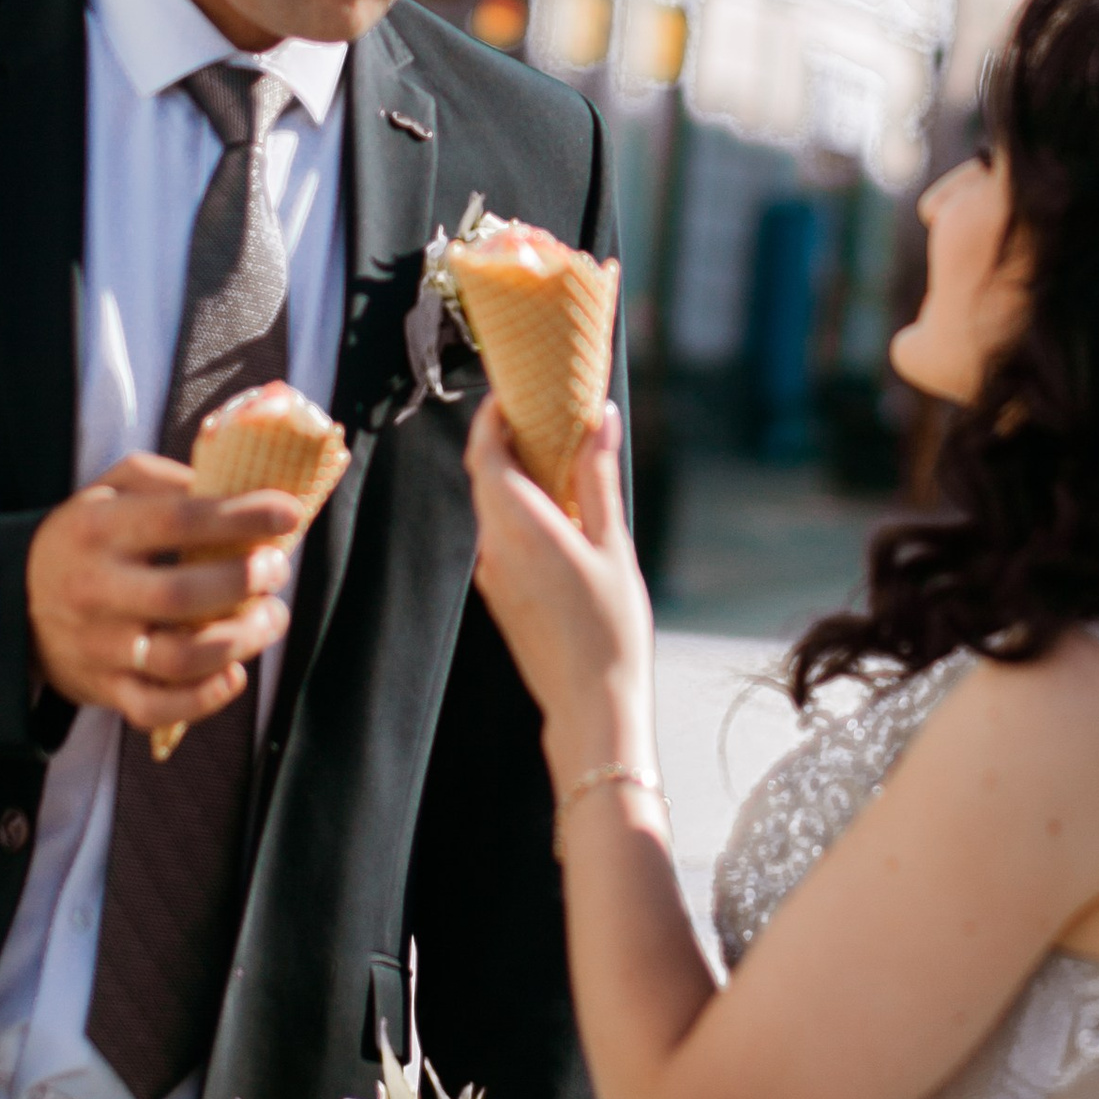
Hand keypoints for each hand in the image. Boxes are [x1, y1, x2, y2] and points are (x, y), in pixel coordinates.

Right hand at [25, 452, 303, 733]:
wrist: (10, 601)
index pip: (177, 520)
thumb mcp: (108, 490)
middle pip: (181, 595)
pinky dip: (204, 699)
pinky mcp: (104, 688)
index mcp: (98, 530)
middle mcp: (95, 589)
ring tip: (271, 618)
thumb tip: (235, 487)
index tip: (288, 512)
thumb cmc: (83, 538)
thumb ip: (167, 481)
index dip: (240, 517)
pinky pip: (156, 708)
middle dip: (244, 582)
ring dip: (241, 640)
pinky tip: (234, 674)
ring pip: (178, 658)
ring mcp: (99, 646)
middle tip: (277, 569)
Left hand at [465, 400, 650, 743]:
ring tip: (561, 461)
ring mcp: (493, 573)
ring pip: (492, 508)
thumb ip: (598, 477)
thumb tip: (599, 417)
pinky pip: (501, 536)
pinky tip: (560, 516)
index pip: (486, 452)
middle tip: (546, 416)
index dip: (492, 416)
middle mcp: (495, 547)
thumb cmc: (611, 628)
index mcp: (520, 527)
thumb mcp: (613, 545)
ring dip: (515, 478)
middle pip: (485, 476)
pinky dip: (520, 512)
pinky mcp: (500, 594)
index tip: (515, 392)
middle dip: (506, 440)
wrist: (592, 706)